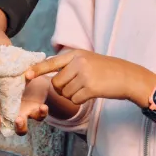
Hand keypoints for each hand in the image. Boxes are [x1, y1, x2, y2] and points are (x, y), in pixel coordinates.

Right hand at [0, 73, 52, 135]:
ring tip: (19, 119)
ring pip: (19, 131)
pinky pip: (38, 117)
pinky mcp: (35, 112)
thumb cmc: (9, 71)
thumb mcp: (0, 70)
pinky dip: (41, 113)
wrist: (31, 72)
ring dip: (18, 128)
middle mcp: (5, 114)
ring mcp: (20, 115)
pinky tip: (42, 106)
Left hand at [29, 49, 155, 109]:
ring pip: (64, 93)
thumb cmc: (107, 70)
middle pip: (56, 83)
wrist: (128, 77)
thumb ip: (70, 65)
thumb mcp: (88, 60)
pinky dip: (81, 100)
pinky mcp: (90, 88)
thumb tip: (53, 75)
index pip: (51, 62)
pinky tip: (92, 93)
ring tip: (87, 88)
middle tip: (78, 86)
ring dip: (73, 95)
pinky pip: (74, 100)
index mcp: (75, 54)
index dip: (38, 70)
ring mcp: (84, 74)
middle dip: (63, 89)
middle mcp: (78, 62)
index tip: (26, 75)